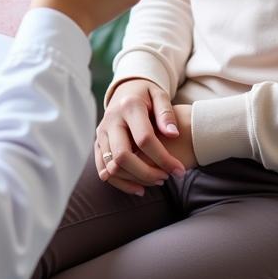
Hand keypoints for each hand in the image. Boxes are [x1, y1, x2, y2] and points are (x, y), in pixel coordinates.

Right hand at [95, 79, 190, 195]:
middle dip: (146, 173)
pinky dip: (121, 183)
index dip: (163, 158)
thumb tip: (172, 134)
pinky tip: (140, 188)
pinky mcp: (98, 143)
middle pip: (123, 156)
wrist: (125, 90)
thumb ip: (166, 113)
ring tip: (157, 181)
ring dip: (135, 180)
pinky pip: (103, 169)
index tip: (179, 170)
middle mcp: (111, 120)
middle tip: (166, 178)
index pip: (144, 139)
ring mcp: (101, 132)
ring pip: (111, 166)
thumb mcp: (159, 95)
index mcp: (128, 106)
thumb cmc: (147, 95)